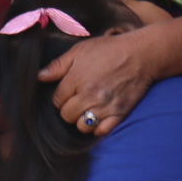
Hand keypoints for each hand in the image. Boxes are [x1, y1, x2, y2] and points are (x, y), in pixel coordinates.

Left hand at [40, 31, 155, 135]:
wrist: (141, 54)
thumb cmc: (110, 49)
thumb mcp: (81, 50)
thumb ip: (58, 65)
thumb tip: (40, 77)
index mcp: (76, 78)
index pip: (57, 100)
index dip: (61, 98)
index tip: (68, 93)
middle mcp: (89, 94)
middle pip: (67, 115)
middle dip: (69, 110)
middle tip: (78, 101)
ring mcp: (104, 106)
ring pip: (82, 126)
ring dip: (82, 121)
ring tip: (87, 111)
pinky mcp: (119, 113)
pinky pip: (101, 131)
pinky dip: (98, 129)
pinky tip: (99, 119)